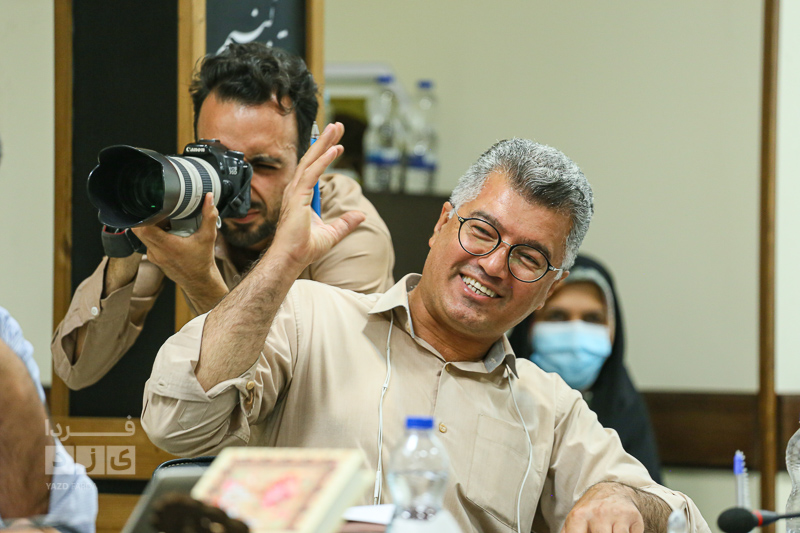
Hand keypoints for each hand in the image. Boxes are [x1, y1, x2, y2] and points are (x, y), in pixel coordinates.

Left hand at [131, 194, 227, 311]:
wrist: (199, 281)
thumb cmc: (202, 261)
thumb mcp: (208, 237)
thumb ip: (209, 217)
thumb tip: (209, 198)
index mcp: (167, 246)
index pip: (143, 229)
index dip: (145, 216)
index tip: (154, 208)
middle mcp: (156, 252)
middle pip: (139, 230)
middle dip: (148, 218)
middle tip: (161, 213)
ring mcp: (153, 256)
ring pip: (143, 236)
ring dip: (151, 226)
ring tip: (166, 221)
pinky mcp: (154, 258)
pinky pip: (148, 242)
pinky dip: (155, 235)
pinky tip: (169, 232)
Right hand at [270, 122, 365, 270]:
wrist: (290, 259)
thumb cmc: (303, 248)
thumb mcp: (332, 234)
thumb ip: (345, 223)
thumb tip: (360, 215)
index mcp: (302, 196)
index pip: (314, 169)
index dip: (325, 153)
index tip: (337, 142)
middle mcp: (296, 190)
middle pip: (312, 159)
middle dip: (324, 141)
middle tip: (336, 126)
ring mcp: (295, 193)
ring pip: (311, 161)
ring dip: (324, 144)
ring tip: (336, 129)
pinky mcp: (297, 198)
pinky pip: (312, 174)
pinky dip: (323, 160)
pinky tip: (335, 149)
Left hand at [563, 482, 653, 532]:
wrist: (612, 491)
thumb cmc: (591, 511)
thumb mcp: (575, 519)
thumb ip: (568, 532)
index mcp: (578, 516)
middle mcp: (597, 513)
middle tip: (600, 531)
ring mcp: (616, 515)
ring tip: (609, 529)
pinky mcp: (633, 516)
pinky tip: (621, 529)